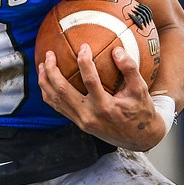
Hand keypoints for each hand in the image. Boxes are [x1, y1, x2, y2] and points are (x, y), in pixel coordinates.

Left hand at [37, 43, 166, 150]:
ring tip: (42, 65)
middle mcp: (89, 115)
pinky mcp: (77, 123)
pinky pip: (57, 107)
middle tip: (49, 54)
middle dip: (52, 70)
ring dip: (45, 81)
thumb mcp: (141, 90)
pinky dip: (48, 93)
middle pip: (62, 90)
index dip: (84, 62)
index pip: (90, 81)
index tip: (84, 46)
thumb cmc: (141, 111)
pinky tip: (47, 80)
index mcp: (106, 107)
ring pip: (54, 99)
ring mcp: (81, 121)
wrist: (138, 138)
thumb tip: (117, 50)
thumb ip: (130, 70)